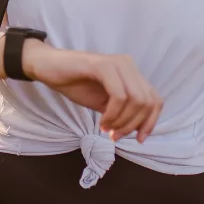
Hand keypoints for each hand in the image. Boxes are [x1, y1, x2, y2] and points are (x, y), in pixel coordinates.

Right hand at [22, 40, 163, 142]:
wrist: (48, 67)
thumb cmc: (75, 84)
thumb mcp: (105, 103)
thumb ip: (122, 112)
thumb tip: (137, 130)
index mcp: (132, 73)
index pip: (155, 100)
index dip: (150, 122)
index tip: (138, 139)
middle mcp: (129, 65)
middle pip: (148, 102)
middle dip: (132, 125)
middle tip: (114, 136)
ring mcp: (117, 63)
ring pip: (136, 99)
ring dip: (122, 121)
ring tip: (106, 129)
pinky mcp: (103, 65)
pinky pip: (119, 95)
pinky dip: (113, 114)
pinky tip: (102, 121)